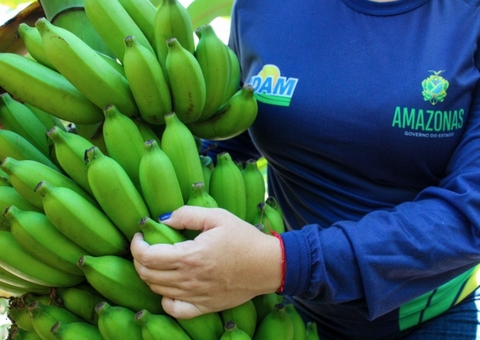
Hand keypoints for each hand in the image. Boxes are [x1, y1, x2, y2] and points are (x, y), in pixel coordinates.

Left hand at [130, 205, 282, 318]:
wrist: (268, 265)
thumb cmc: (244, 239)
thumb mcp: (218, 216)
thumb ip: (188, 214)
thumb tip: (164, 219)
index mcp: (190, 256)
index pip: (148, 256)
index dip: (136, 245)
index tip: (139, 235)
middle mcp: (189, 279)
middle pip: (147, 274)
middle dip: (139, 259)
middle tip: (145, 247)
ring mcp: (196, 295)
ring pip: (157, 290)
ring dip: (149, 275)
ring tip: (156, 262)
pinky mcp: (205, 306)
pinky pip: (175, 310)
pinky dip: (165, 300)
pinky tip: (168, 288)